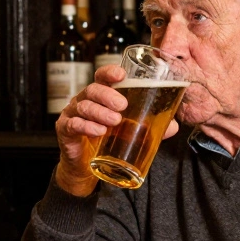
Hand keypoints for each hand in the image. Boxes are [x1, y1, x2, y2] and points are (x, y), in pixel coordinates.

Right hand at [54, 65, 180, 196]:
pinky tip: (98, 131)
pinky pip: (73, 124)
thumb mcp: (130, 132)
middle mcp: (85, 101)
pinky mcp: (65, 131)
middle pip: (92, 89)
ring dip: (100, 112)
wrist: (85, 167)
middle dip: (108, 94)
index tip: (121, 74)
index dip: (110, 72)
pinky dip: (86, 126)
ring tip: (115, 121)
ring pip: (84, 106)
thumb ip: (150, 127)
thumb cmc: (107, 142)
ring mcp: (72, 114)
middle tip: (122, 105)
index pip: (102, 77)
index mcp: (100, 96)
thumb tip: (174, 125)